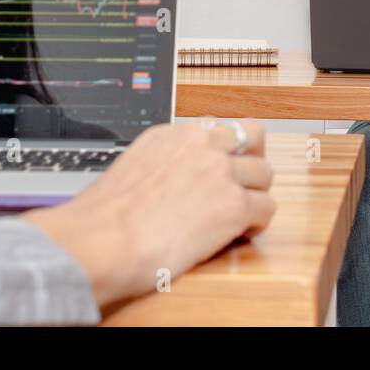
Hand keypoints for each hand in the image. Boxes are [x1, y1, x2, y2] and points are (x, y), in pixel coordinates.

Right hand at [22, 119, 275, 312]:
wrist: (102, 240)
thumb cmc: (103, 220)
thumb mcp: (131, 170)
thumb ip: (160, 167)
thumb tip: (170, 185)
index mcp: (172, 134)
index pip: (217, 129)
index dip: (225, 152)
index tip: (221, 170)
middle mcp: (200, 144)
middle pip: (252, 138)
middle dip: (251, 161)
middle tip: (243, 185)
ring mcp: (220, 172)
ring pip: (264, 173)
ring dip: (255, 194)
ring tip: (239, 217)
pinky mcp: (234, 205)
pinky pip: (267, 208)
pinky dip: (258, 223)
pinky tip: (239, 234)